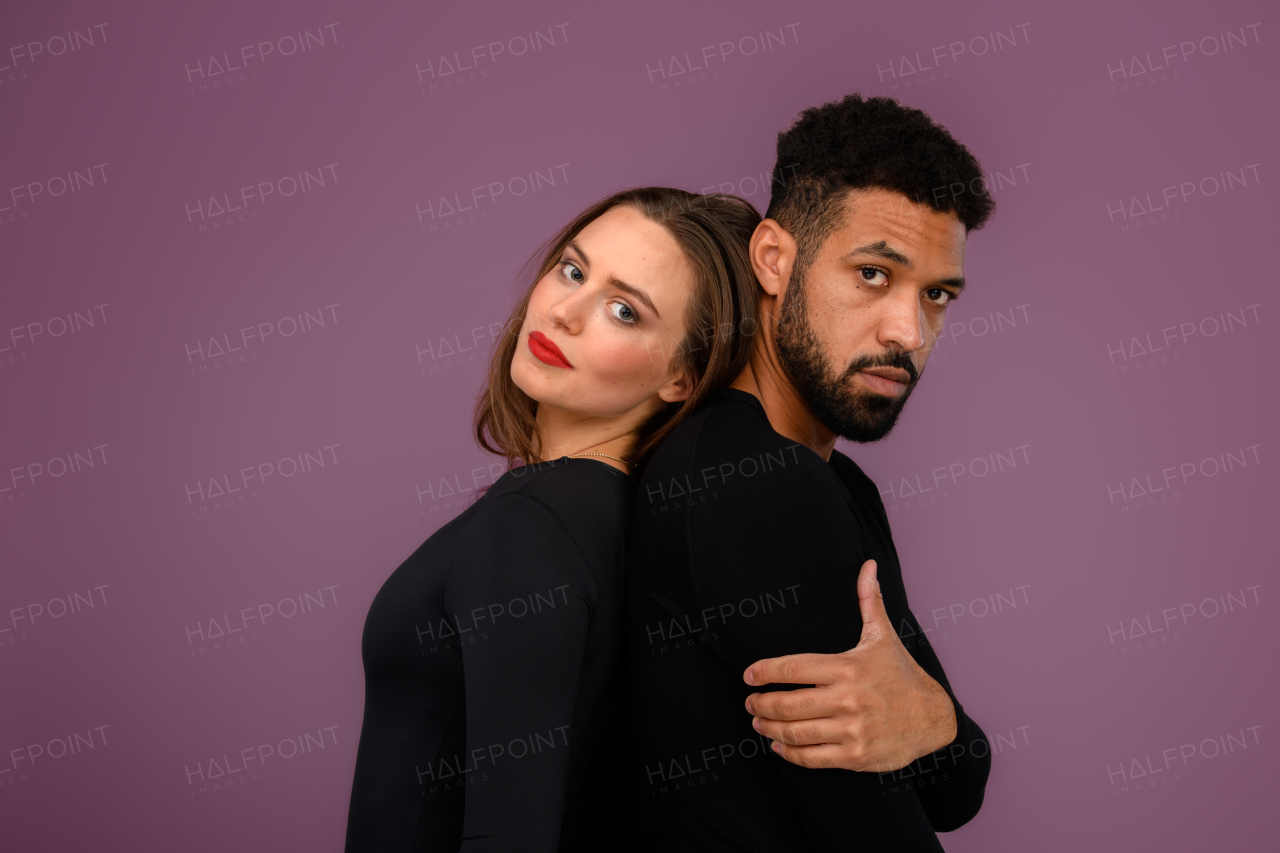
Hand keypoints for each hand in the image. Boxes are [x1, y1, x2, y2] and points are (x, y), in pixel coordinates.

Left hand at [742, 559, 956, 771]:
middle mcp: (848, 699)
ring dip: (769, 728)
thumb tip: (867, 565)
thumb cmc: (902, 675)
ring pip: (795, 732)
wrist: (934, 718)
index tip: (749, 675)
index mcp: (847, 667)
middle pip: (787, 703)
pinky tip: (779, 745)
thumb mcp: (883, 636)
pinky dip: (789, 753)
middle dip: (760, 704)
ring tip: (759, 722)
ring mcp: (852, 730)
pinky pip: (812, 758)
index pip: (793, 668)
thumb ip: (868, 601)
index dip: (764, 671)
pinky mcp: (857, 756)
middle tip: (750, 702)